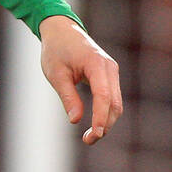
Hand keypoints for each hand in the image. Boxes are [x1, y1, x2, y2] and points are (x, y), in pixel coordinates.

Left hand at [39, 14, 122, 144]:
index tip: (96, 134)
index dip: (101, 117)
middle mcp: (109, 67)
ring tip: (90, 137)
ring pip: (116, 102)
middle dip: (105, 124)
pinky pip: (112, 97)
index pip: (103, 95)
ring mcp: (112, 71)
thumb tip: (76, 120)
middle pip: (114, 102)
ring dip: (107, 120)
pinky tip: (96, 124)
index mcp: (96, 64)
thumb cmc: (56, 50)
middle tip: (89, 141)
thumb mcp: (56, 73)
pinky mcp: (110, 75)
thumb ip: (67, 96)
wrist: (62, 31)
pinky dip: (106, 111)